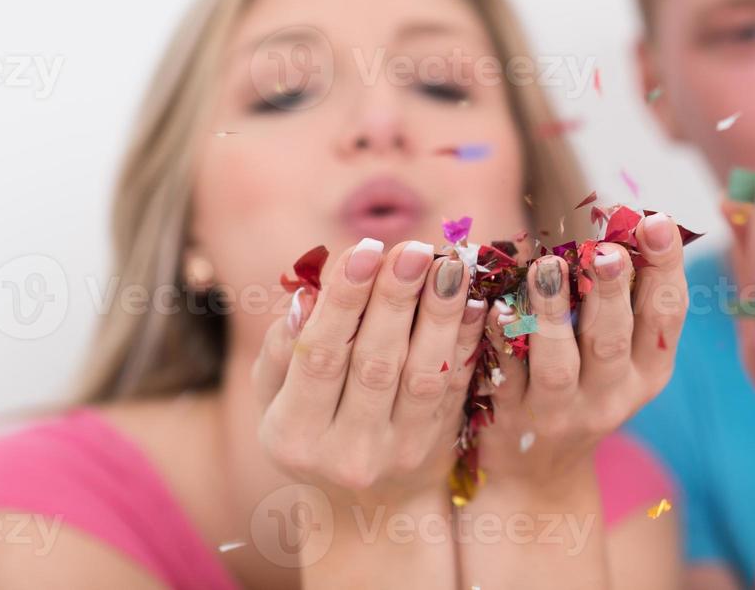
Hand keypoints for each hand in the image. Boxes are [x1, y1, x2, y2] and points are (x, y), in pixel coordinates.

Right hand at [253, 238, 487, 506]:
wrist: (366, 506)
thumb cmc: (312, 428)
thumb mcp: (276, 400)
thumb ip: (283, 351)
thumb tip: (304, 297)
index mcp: (291, 434)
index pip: (319, 357)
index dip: (343, 301)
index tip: (363, 249)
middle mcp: (345, 451)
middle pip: (375, 364)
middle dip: (395, 301)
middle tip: (412, 248)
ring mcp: (397, 453)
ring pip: (422, 375)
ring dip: (440, 315)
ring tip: (450, 264)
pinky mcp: (438, 448)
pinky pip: (456, 387)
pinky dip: (467, 341)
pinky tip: (477, 300)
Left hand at [474, 212, 686, 492]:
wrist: (539, 475)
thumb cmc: (586, 385)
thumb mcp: (622, 354)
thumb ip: (627, 299)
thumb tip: (636, 218)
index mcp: (648, 370)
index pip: (666, 314)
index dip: (664, 266)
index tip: (655, 221)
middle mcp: (612, 395)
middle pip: (613, 340)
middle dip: (611, 293)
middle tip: (605, 251)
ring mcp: (561, 412)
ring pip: (558, 364)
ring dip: (552, 314)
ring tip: (546, 266)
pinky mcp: (512, 420)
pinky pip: (504, 377)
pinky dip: (501, 342)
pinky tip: (494, 308)